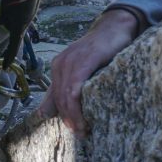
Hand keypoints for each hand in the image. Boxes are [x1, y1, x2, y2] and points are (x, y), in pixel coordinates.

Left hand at [36, 8, 142, 134]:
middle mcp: (60, 64)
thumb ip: (67, 88)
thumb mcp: (82, 69)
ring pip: (65, 97)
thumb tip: (45, 113)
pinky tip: (84, 118)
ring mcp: (70, 62)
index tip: (73, 128)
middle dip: (68, 119)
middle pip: (59, 99)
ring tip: (83, 130)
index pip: (54, 96)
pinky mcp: (83, 62)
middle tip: (81, 133)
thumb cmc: (102, 50)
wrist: (115, 27)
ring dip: (73, 117)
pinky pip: (74, 90)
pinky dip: (77, 107)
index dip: (62, 115)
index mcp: (58, 66)